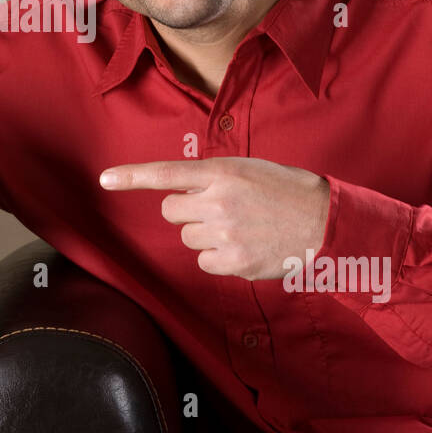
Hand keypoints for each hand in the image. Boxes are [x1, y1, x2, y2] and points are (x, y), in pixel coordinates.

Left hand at [99, 156, 330, 280]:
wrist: (326, 223)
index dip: (132, 177)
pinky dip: (218, 257)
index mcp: (223, 171)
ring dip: (205, 234)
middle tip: (216, 209)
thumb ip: (215, 177)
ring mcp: (225, 233)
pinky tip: (245, 247)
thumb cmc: (289, 192)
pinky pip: (205, 261)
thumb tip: (184, 190)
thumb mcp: (251, 170)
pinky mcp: (234, 262)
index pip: (167, 173)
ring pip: (188, 238)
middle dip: (186, 211)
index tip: (105, 179)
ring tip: (241, 227)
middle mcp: (218, 201)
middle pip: (171, 211)